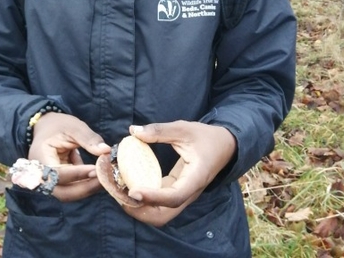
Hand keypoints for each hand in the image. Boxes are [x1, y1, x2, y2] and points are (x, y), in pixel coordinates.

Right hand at [29, 112, 110, 201]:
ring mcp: (49, 181)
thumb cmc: (59, 125)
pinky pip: (72, 188)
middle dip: (85, 188)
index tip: (96, 170)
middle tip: (105, 178)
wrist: (47, 127)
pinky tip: (98, 174)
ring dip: (87, 187)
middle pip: (62, 192)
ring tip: (105, 176)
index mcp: (40, 158)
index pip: (57, 174)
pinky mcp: (59, 182)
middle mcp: (41, 174)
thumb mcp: (74, 127)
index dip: (77, 174)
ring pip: (68, 193)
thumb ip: (89, 139)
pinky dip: (85, 182)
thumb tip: (106, 151)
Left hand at [121, 121, 236, 226]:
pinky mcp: (176, 191)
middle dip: (139, 210)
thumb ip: (159, 130)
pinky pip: (159, 202)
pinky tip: (129, 184)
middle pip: (163, 215)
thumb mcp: (184, 128)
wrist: (224, 146)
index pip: (174, 196)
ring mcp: (182, 195)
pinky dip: (143, 198)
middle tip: (119, 195)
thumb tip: (133, 131)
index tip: (133, 191)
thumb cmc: (206, 137)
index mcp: (195, 178)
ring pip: (160, 212)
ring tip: (119, 191)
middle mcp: (188, 192)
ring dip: (139, 207)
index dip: (153, 197)